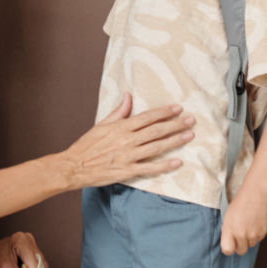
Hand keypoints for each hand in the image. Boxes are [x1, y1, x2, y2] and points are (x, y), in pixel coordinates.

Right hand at [60, 93, 194, 188]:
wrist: (74, 166)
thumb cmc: (88, 145)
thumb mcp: (102, 124)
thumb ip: (119, 112)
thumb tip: (129, 96)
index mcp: (121, 127)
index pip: (148, 117)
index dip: (164, 112)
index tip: (178, 108)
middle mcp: (127, 141)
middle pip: (157, 130)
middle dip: (176, 124)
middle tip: (191, 120)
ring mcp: (129, 156)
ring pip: (157, 147)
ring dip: (175, 141)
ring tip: (189, 136)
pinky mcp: (128, 171)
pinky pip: (150, 168)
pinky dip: (164, 165)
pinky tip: (177, 162)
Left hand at [220, 188, 266, 255]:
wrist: (256, 194)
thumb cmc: (240, 204)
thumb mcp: (227, 217)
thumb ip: (227, 232)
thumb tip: (229, 243)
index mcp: (230, 229)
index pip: (227, 250)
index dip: (229, 248)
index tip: (230, 245)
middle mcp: (242, 234)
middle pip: (241, 251)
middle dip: (239, 246)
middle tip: (239, 235)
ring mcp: (254, 234)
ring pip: (250, 245)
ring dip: (249, 239)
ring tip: (248, 225)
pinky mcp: (263, 232)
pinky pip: (258, 239)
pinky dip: (256, 234)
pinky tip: (255, 223)